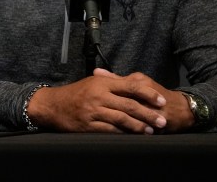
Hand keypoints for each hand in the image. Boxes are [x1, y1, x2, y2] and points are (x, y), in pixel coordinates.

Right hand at [26, 68, 176, 133]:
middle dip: (149, 114)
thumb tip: (135, 81)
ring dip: (139, 126)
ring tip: (151, 130)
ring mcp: (94, 111)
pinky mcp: (89, 125)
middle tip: (163, 121)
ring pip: (122, 119)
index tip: (162, 101)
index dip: (148, 94)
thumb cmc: (75, 93)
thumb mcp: (93, 82)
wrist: (53, 105)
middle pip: (130, 105)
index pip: (131, 87)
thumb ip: (112, 81)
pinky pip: (110, 130)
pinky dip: (124, 134)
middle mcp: (99, 96)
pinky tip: (133, 136)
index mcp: (102, 83)